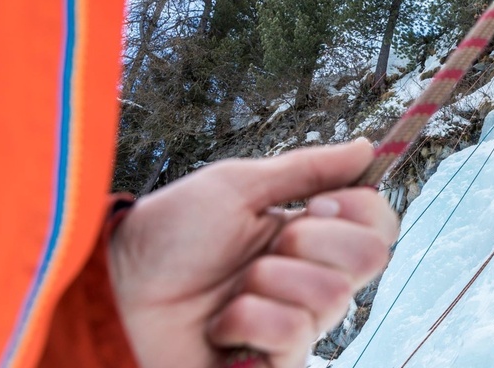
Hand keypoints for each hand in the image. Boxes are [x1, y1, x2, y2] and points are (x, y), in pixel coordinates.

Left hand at [109, 139, 398, 367]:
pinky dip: (247, 320)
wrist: (115, 293)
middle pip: (371, 256)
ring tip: (228, 290)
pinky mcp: (277, 363)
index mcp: (308, 232)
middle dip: (311, 241)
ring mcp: (296, 323)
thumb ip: (307, 168)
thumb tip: (366, 148)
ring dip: (268, 281)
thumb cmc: (166, 239)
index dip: (358, 211)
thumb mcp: (237, 186)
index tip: (314, 205)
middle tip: (263, 246)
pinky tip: (219, 326)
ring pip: (331, 295)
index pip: (378, 223)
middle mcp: (311, 277)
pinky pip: (293, 333)